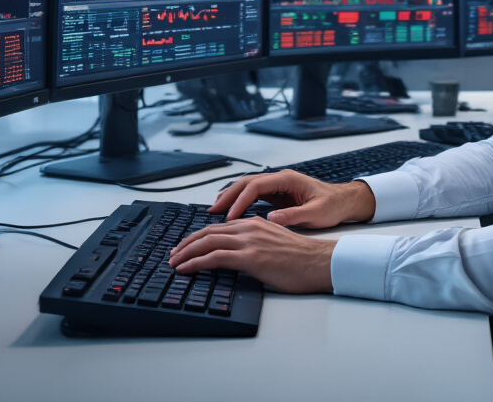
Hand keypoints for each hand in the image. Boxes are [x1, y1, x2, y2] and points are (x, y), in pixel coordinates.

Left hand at [168, 216, 336, 293]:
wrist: (319, 263)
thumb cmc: (302, 259)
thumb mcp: (274, 244)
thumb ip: (255, 245)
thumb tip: (240, 257)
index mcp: (255, 223)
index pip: (218, 227)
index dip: (198, 237)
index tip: (186, 247)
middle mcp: (249, 228)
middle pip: (208, 232)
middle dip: (186, 244)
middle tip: (173, 254)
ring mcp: (249, 241)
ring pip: (207, 242)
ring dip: (185, 253)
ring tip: (173, 262)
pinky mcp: (250, 257)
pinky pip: (214, 257)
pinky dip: (195, 262)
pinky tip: (185, 269)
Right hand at [210, 170, 375, 227]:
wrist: (344, 201)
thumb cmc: (333, 205)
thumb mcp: (316, 213)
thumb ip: (293, 216)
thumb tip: (270, 219)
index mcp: (287, 179)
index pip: (255, 187)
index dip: (240, 201)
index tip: (230, 216)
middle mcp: (279, 179)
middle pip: (246, 183)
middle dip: (228, 196)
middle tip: (212, 211)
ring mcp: (277, 185)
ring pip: (247, 188)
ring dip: (231, 198)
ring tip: (215, 211)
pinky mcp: (277, 194)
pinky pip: (253, 195)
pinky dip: (240, 202)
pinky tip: (230, 212)